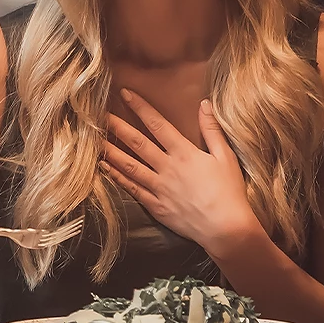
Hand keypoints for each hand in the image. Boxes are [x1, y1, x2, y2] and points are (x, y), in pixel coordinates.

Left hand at [100, 91, 260, 259]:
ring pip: (129, 166)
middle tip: (99, 115)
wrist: (225, 228)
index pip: (158, 124)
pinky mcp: (156, 206)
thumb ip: (212, 129)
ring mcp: (159, 188)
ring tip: (94, 140)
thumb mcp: (226, 156)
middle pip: (137, 143)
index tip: (126, 94)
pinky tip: (106, 168)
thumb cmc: (229, 191)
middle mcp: (167, 168)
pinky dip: (117, 177)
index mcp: (184, 153)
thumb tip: (204, 103)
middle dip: (118, 127)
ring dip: (111, 151)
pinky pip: (132, 189)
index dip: (141, 108)